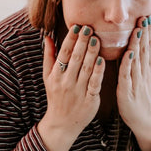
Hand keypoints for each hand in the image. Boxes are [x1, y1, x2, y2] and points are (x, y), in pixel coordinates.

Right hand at [37, 25, 104, 150]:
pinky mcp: (89, 99)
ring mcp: (78, 91)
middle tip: (89, 27)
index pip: (64, 54)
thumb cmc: (56, 97)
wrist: (61, 123)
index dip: (70, 40)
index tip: (77, 26)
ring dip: (92, 53)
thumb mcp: (48, 77)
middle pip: (76, 59)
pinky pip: (94, 83)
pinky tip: (102, 60)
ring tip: (97, 39)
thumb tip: (48, 37)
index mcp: (56, 75)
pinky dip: (98, 71)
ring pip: (86, 69)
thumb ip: (49, 57)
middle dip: (82, 42)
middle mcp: (66, 82)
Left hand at [117, 16, 150, 150]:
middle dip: (144, 32)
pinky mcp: (128, 91)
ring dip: (138, 43)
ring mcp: (137, 82)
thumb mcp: (143, 79)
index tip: (147, 17)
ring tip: (138, 28)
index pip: (147, 48)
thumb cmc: (142, 100)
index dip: (147, 33)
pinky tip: (129, 53)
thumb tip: (136, 48)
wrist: (147, 122)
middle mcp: (143, 73)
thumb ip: (140, 64)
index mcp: (146, 70)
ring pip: (137, 59)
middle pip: (144, 49)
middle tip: (144, 16)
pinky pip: (128, 75)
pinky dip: (128, 63)